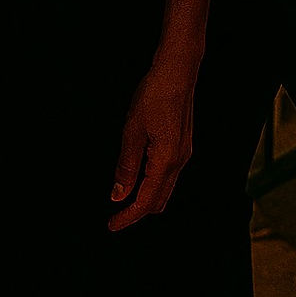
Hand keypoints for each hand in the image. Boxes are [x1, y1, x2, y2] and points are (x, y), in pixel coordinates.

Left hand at [107, 62, 196, 231]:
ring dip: (145, 197)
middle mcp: (179, 162)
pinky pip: (168, 175)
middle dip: (137, 211)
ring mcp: (183, 153)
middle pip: (159, 200)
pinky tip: (139, 174)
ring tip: (123, 196)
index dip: (128, 216)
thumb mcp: (132, 130)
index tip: (111, 225)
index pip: (146, 201)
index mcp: (166, 161)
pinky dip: (152, 183)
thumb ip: (126, 166)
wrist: (177, 71)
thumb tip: (118, 195)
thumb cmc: (154, 95)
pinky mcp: (183, 144)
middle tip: (115, 214)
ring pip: (165, 188)